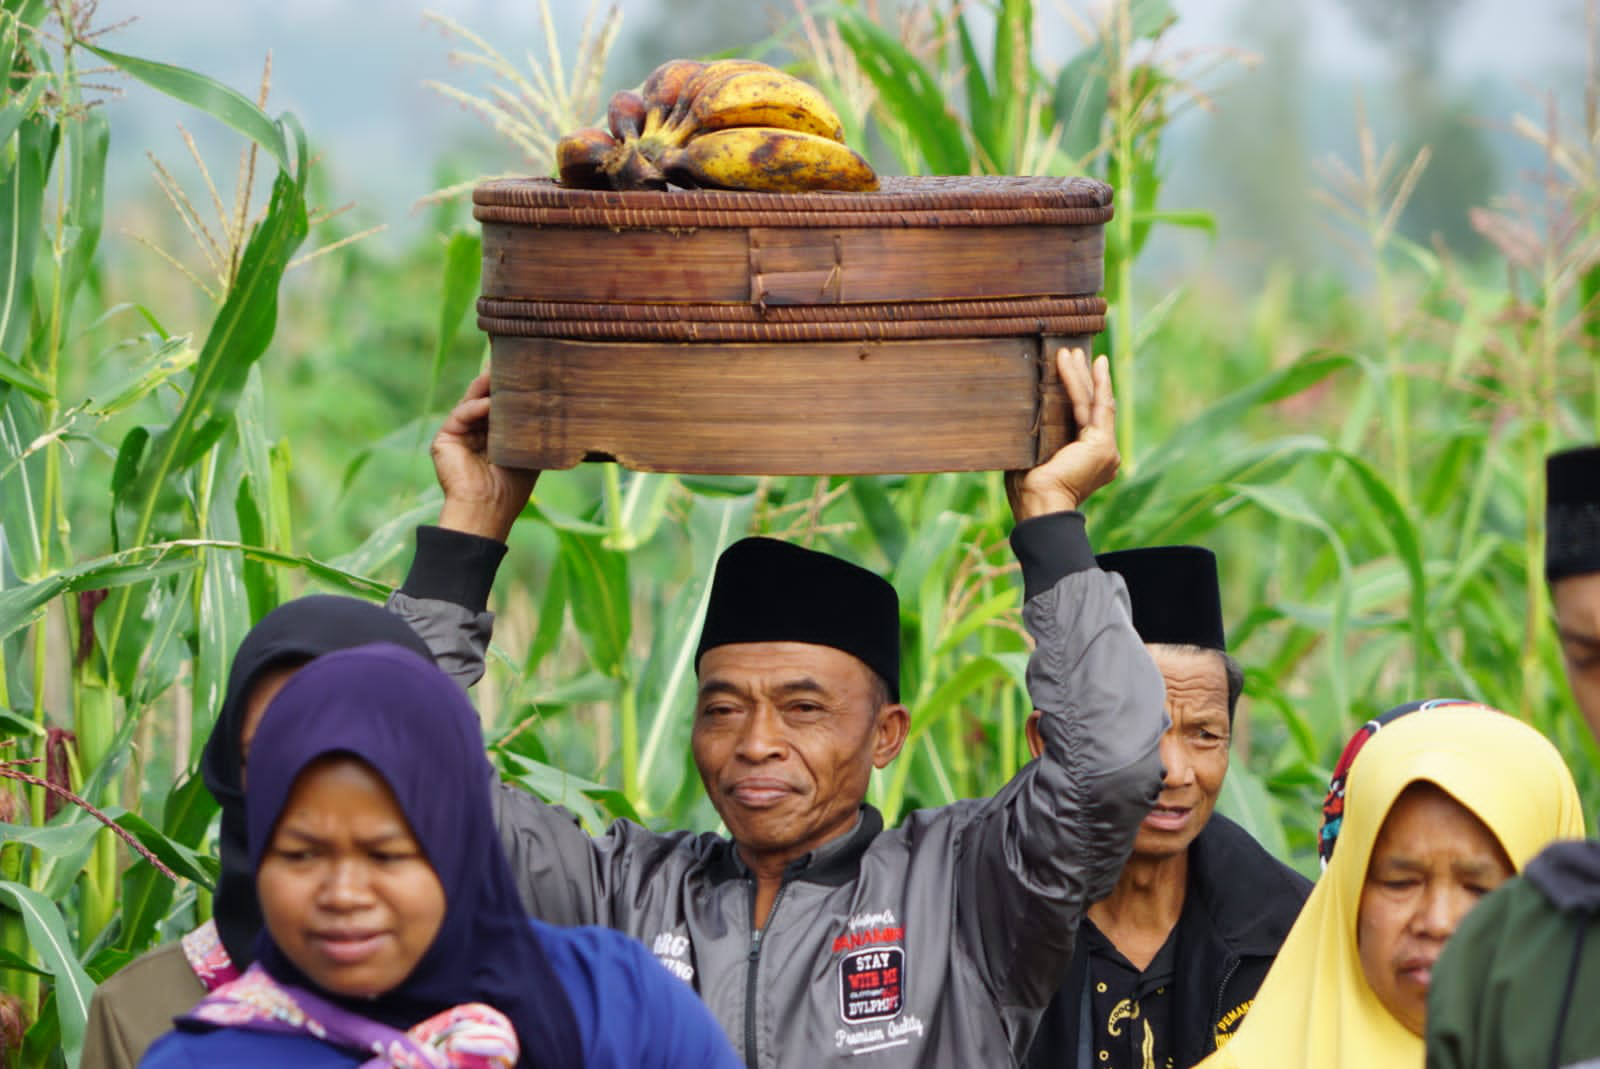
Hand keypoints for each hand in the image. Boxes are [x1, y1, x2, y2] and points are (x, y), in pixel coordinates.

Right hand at [432, 371, 538, 542]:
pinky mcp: (444, 439)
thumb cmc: (511, 488)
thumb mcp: (528, 453)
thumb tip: (551, 403)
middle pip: (485, 400)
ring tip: (501, 372)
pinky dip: (476, 408)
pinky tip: (490, 403)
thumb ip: (532, 429)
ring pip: (472, 402)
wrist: (488, 509)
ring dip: (486, 387)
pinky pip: (461, 415)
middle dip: (496, 382)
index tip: (524, 370)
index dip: (510, 390)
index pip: (500, 407)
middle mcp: (474, 434)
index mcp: (493, 438)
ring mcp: (459, 436)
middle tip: (511, 360)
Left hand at [1005, 347, 1118, 520]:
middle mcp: (1103, 454)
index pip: (1085, 419)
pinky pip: (1092, 405)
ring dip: (1082, 375)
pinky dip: (1087, 381)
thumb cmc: (1028, 491)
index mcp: (1088, 460)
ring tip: (1072, 352)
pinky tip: (1085, 362)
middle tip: (1074, 354)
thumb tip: (1019, 415)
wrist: (1039, 508)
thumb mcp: (1033, 457)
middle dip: (1083, 378)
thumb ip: (1036, 437)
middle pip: (1093, 407)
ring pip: (1093, 402)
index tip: (1073, 371)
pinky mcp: (1101, 443)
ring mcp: (1105, 448)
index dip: (1081, 394)